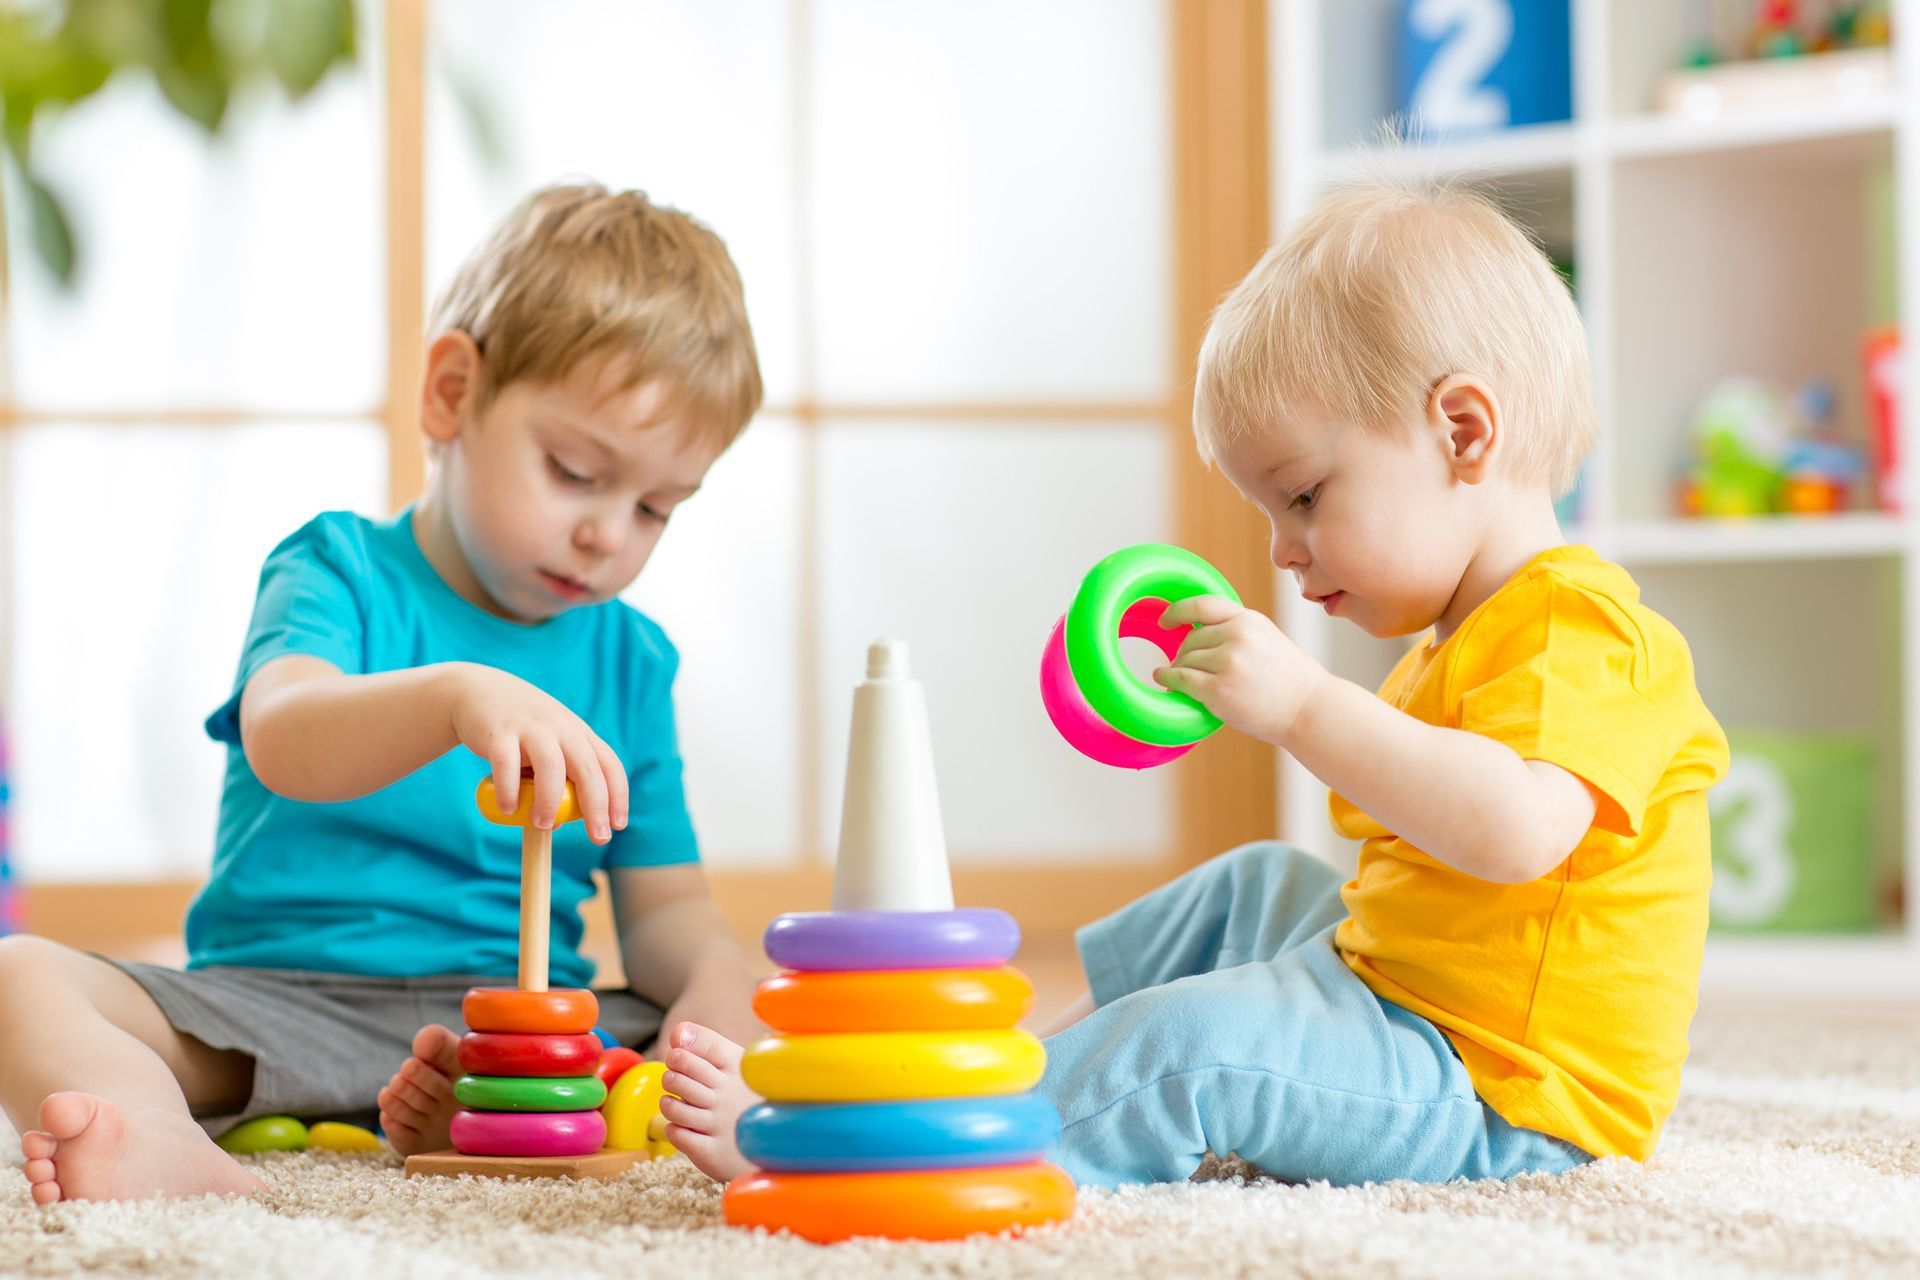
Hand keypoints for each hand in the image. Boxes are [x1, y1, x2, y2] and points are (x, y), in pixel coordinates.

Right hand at [446, 664, 628, 843]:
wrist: (480, 690)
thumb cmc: (522, 730)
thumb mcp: (549, 747)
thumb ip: (558, 781)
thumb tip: (557, 824)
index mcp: (579, 734)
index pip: (609, 765)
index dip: (618, 795)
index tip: (618, 825)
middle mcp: (561, 728)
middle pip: (587, 769)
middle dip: (596, 806)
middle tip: (598, 837)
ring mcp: (531, 728)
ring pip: (551, 766)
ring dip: (550, 801)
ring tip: (543, 825)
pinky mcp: (499, 732)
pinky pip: (507, 764)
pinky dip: (509, 790)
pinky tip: (507, 809)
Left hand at [1153, 596, 1326, 745]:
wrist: (1310, 709)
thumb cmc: (1291, 681)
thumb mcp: (1268, 640)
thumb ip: (1239, 632)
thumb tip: (1199, 634)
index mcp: (1249, 620)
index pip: (1203, 605)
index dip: (1178, 611)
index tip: (1166, 620)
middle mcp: (1237, 635)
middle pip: (1191, 639)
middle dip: (1184, 654)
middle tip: (1185, 668)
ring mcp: (1228, 661)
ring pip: (1184, 659)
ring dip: (1178, 670)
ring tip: (1179, 680)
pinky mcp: (1219, 688)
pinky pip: (1181, 679)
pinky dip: (1168, 680)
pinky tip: (1165, 681)